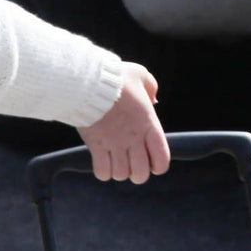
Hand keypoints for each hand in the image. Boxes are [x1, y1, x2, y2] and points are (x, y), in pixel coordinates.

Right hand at [79, 63, 168, 184]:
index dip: (158, 166)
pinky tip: (103, 161)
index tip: (151, 160)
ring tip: (116, 160)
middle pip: (140, 175)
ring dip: (119, 171)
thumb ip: (151, 87)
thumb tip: (154, 100)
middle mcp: (133, 138)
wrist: (89, 82)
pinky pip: (102, 173)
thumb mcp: (140, 75)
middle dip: (137, 174)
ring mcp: (114, 144)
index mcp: (148, 124)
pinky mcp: (96, 147)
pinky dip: (103, 172)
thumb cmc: (116, 78)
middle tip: (131, 163)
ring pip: (121, 175)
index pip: (161, 160)